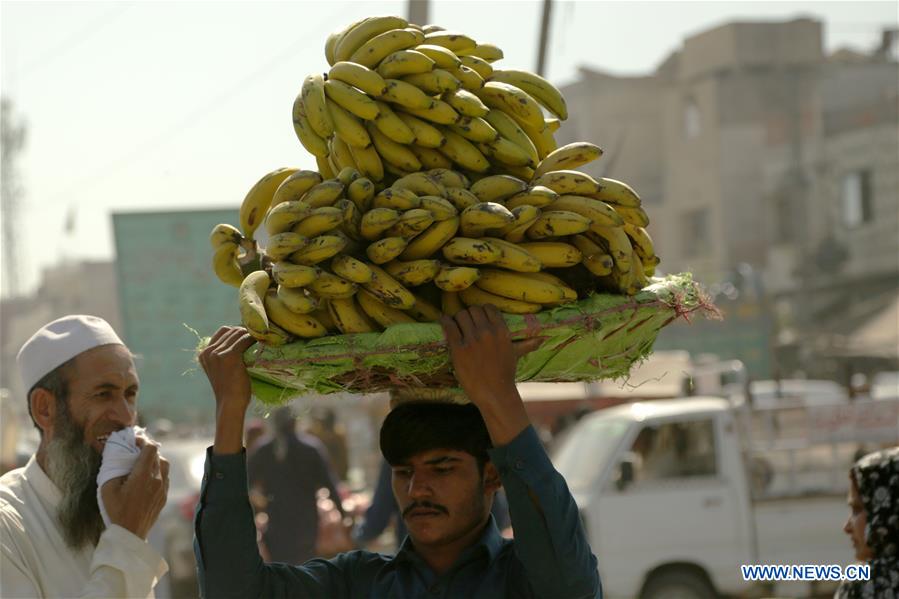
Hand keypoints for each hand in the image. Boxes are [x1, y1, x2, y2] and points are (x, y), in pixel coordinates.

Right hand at [101, 443, 168, 539]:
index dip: (143, 441)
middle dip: (146, 450)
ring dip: (154, 461)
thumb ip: (113, 469)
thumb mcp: (107, 488)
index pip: (150, 448)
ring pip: (164, 465)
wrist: (130, 534)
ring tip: (142, 464)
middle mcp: (157, 479)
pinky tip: (147, 478)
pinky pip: (165, 477)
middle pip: (157, 455)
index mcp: (143, 475)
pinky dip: (158, 472)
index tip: (133, 441)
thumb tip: (117, 455)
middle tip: (135, 451)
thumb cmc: (116, 511)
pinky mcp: (165, 496)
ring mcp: (163, 488)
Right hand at [199, 326, 256, 412]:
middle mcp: (209, 351)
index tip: (250, 335)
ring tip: (262, 337)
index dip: (237, 331)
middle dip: (246, 331)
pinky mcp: (230, 355)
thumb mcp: (220, 370)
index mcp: (204, 354)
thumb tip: (239, 342)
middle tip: (260, 335)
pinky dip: (255, 338)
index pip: (223, 331)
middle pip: (231, 330)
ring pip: (239, 333)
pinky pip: (246, 339)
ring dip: (251, 333)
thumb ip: (223, 357)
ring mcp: (218, 353)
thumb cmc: (229, 390)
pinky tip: (262, 341)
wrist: (230, 404)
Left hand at [440, 305, 542, 444]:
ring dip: (457, 319)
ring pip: (460, 315)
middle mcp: (487, 332)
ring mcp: (472, 340)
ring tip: (456, 326)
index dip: (482, 311)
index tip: (478, 319)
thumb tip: (543, 339)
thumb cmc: (505, 375)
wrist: (494, 394)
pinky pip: (449, 326)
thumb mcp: (516, 355)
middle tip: (466, 324)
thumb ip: (527, 344)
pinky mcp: (459, 348)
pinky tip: (444, 322)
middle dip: (469, 316)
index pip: (488, 307)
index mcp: (501, 331)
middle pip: (473, 310)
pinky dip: (445, 321)